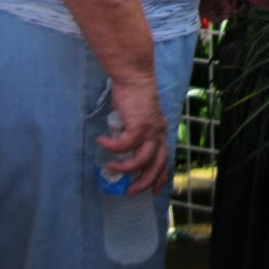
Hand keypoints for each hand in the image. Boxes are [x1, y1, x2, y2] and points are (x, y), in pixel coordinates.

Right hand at [99, 76, 169, 194]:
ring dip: (126, 168)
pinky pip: (124, 145)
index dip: (161, 177)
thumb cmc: (133, 96)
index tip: (155, 190)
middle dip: (145, 181)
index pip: (165, 159)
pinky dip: (112, 147)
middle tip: (131, 191)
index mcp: (160, 132)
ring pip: (142, 160)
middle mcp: (159, 133)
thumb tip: (123, 148)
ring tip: (110, 167)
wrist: (134, 77)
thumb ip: (134, 133)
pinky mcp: (139, 125)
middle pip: (157, 164)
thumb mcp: (137, 119)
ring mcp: (150, 130)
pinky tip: (102, 142)